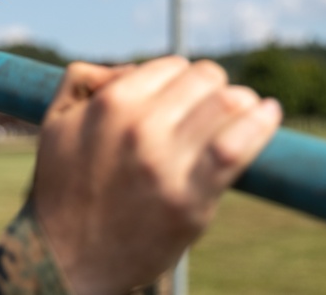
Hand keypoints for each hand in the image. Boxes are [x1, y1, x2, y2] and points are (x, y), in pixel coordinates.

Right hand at [31, 56, 280, 294]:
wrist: (62, 260)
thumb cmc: (61, 189)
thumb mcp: (54, 122)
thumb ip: (82, 79)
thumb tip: (132, 69)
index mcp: (110, 104)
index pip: (171, 66)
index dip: (182, 79)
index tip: (186, 98)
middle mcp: (140, 127)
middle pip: (205, 79)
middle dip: (215, 88)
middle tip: (216, 106)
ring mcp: (166, 165)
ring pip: (228, 104)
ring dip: (243, 102)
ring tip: (249, 109)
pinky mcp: (190, 201)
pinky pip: (238, 148)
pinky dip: (261, 124)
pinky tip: (270, 113)